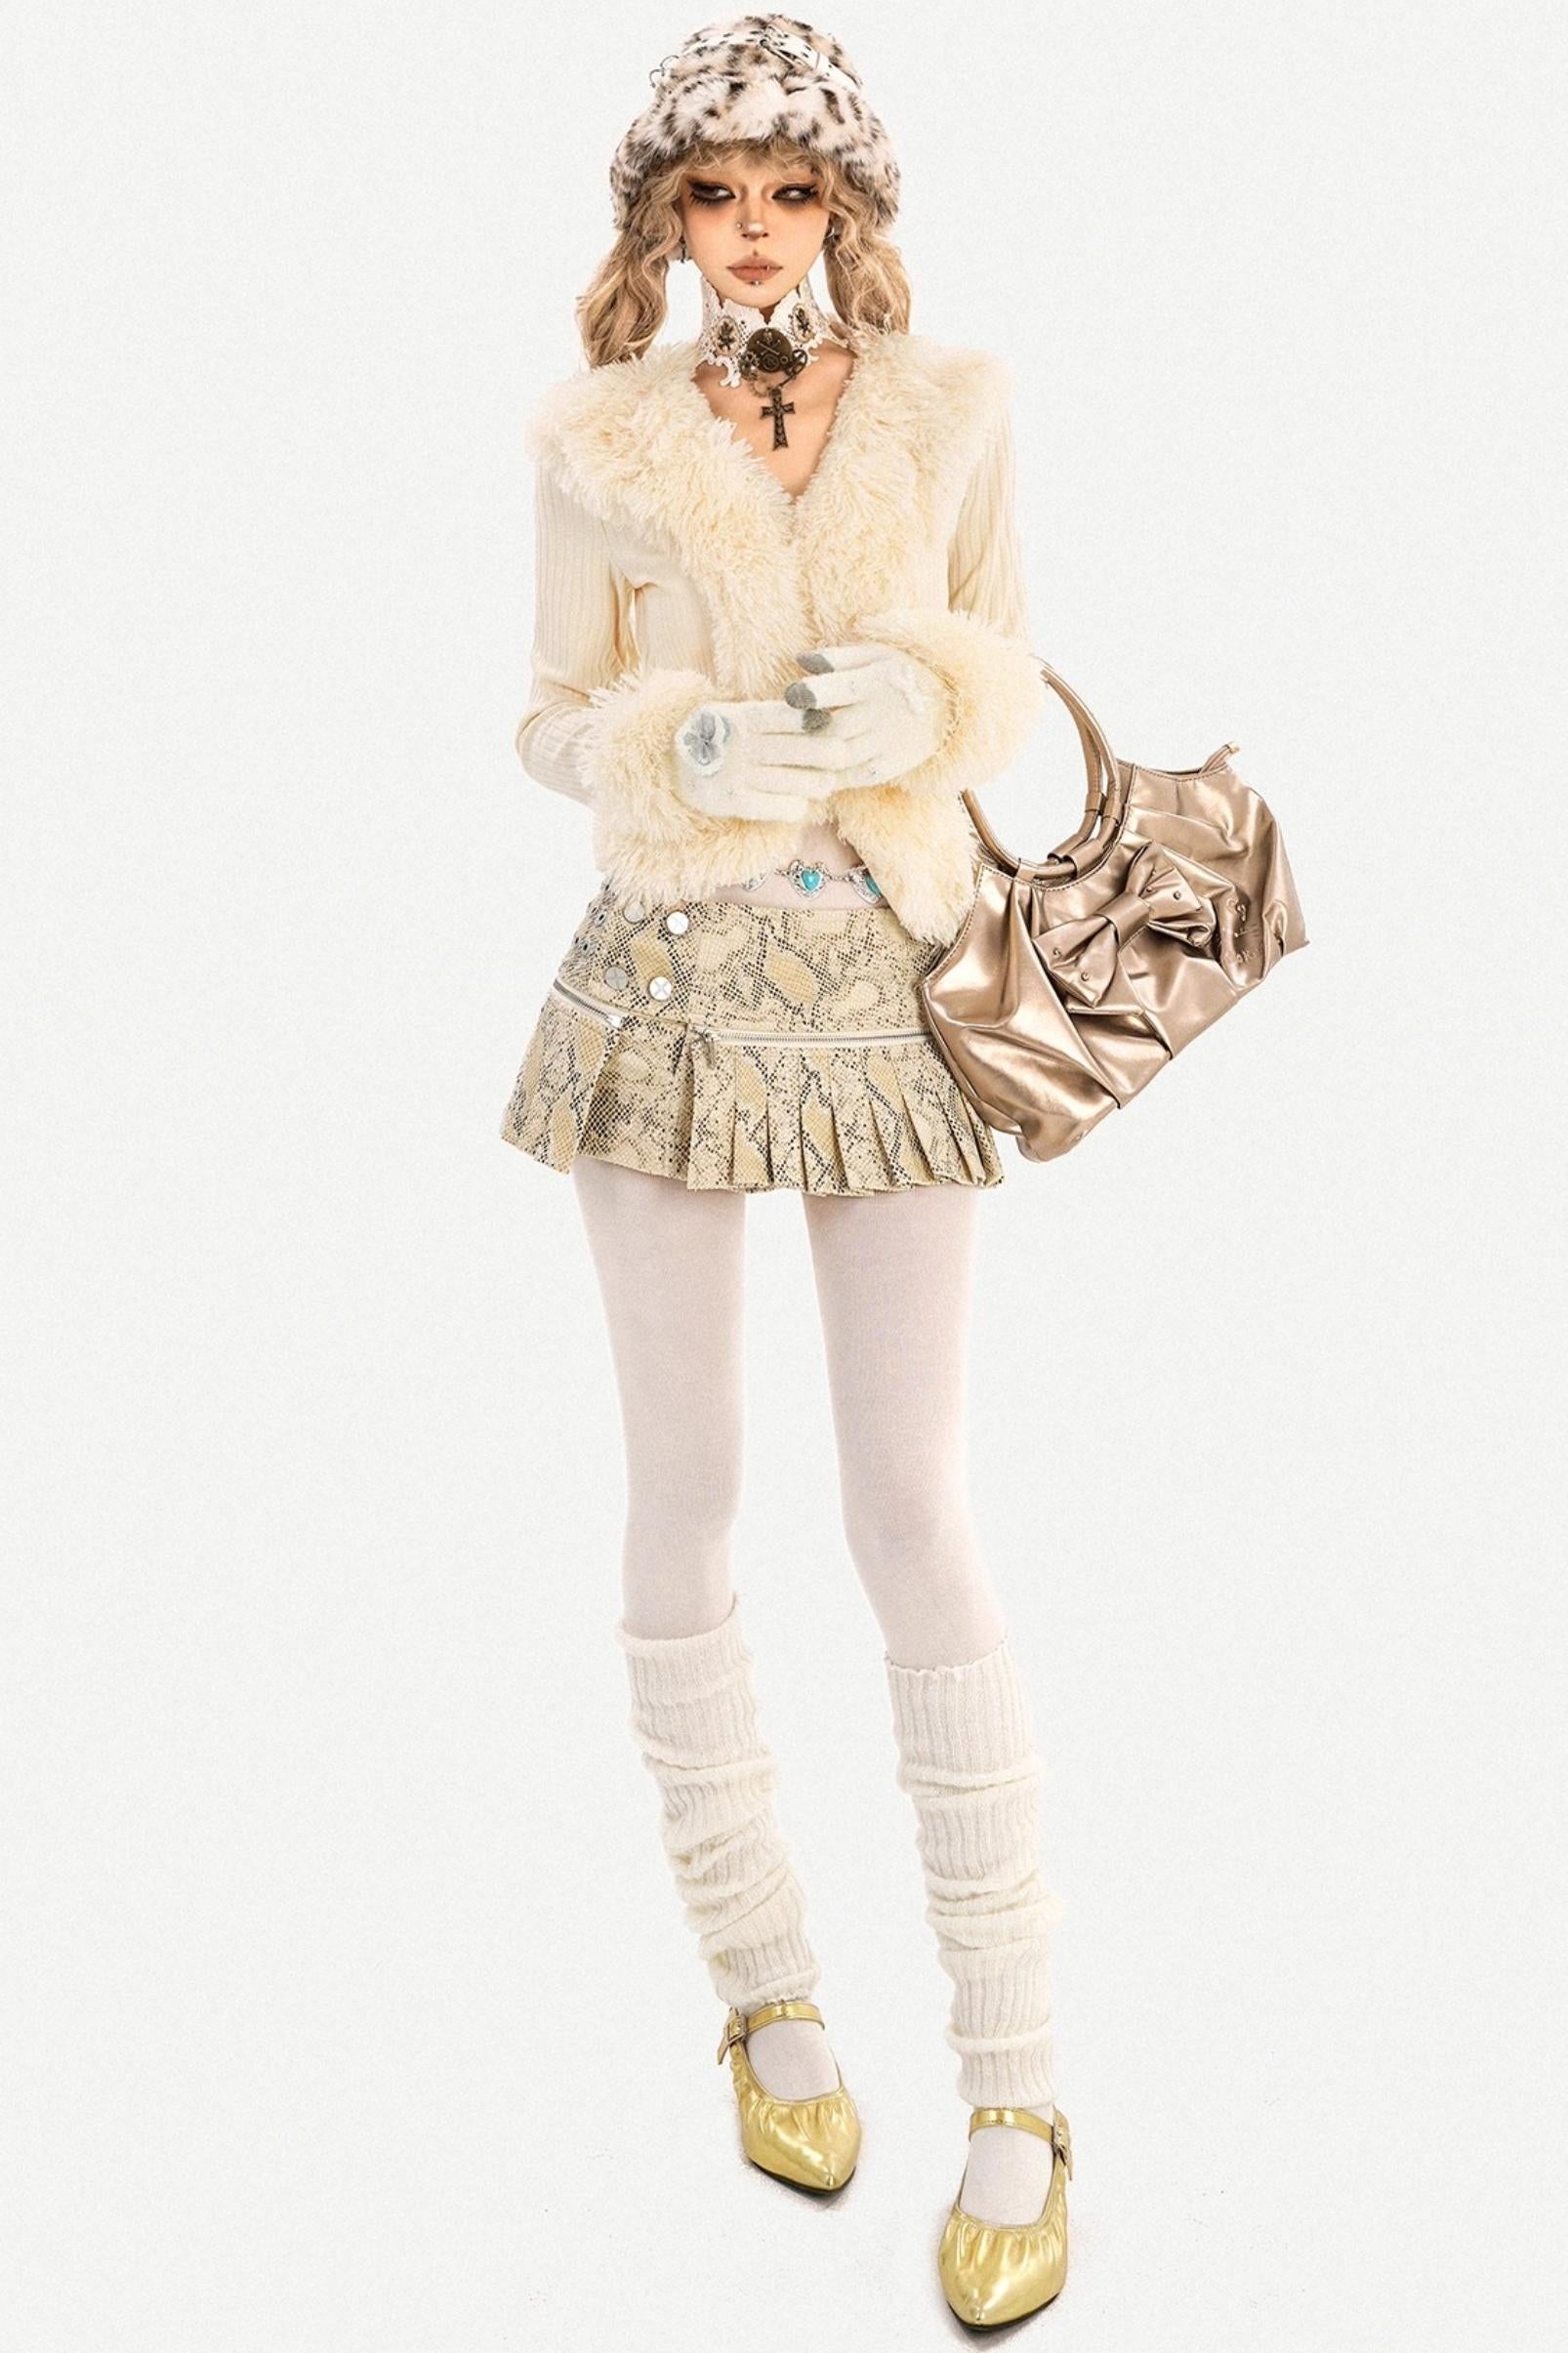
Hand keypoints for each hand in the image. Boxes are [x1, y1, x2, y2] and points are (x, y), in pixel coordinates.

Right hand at [669, 690, 873, 819]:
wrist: (669, 767)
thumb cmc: (716, 738)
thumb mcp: (734, 716)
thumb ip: (769, 716)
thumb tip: (822, 716)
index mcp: (743, 718)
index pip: (786, 716)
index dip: (814, 721)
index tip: (833, 723)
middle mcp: (742, 745)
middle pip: (797, 749)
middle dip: (828, 753)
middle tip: (844, 757)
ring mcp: (738, 774)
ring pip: (793, 780)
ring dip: (817, 783)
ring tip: (826, 782)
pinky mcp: (733, 802)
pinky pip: (776, 807)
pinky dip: (794, 806)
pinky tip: (799, 803)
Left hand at [784, 640, 949, 788]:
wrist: (953, 701)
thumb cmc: (902, 670)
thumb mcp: (875, 654)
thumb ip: (837, 658)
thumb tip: (800, 660)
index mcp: (877, 681)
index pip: (839, 689)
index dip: (811, 694)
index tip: (790, 695)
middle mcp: (883, 714)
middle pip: (835, 729)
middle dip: (805, 732)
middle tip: (780, 732)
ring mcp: (889, 743)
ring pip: (843, 757)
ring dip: (815, 758)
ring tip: (790, 754)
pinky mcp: (893, 765)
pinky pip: (857, 777)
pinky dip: (833, 776)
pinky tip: (816, 770)